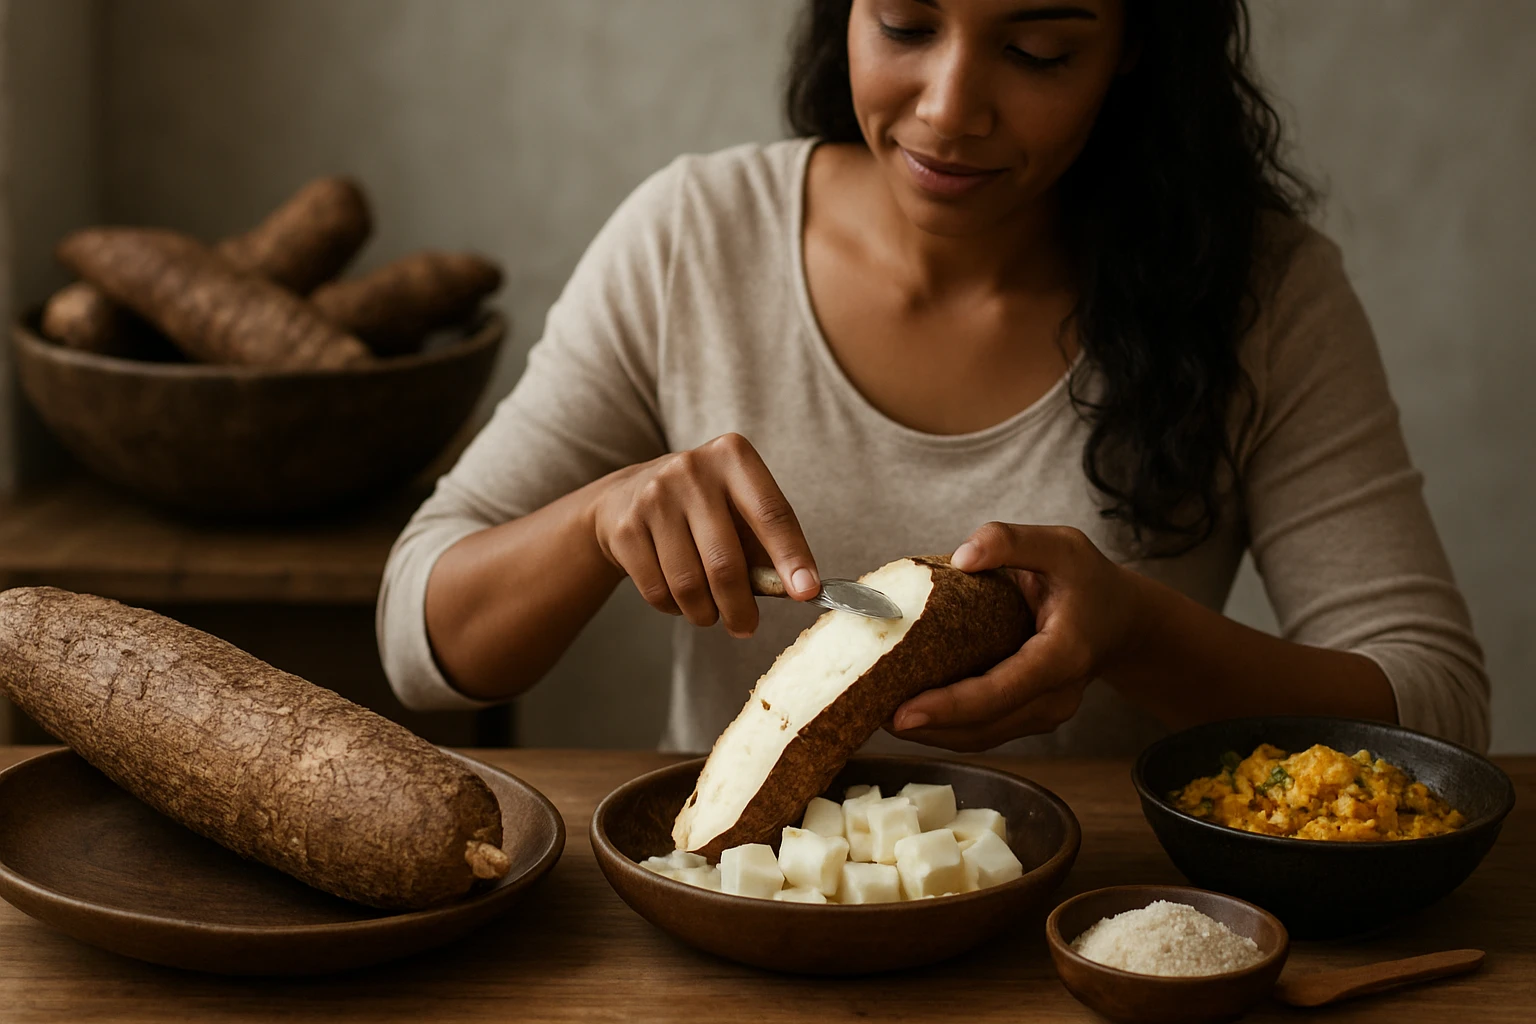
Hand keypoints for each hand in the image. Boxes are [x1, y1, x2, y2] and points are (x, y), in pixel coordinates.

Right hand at [589, 433, 819, 636]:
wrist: (625, 496)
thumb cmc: (702, 509)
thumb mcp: (738, 510)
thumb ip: (767, 546)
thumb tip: (800, 590)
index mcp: (733, 457)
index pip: (771, 513)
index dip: (791, 557)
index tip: (806, 592)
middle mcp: (692, 470)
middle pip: (725, 561)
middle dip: (740, 608)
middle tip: (747, 628)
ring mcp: (654, 497)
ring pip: (688, 584)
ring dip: (705, 613)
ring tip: (710, 613)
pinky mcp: (626, 527)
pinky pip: (658, 591)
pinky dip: (674, 608)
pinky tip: (679, 598)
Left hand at [889, 522, 1147, 751]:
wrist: (1122, 620)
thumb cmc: (1088, 581)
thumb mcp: (1062, 545)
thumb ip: (1013, 541)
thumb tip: (962, 555)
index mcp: (1064, 655)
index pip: (1002, 691)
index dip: (951, 706)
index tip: (903, 713)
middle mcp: (1057, 696)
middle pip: (985, 726)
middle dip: (928, 727)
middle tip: (871, 713)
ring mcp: (1045, 713)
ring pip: (982, 736)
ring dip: (931, 733)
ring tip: (878, 714)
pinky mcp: (1030, 717)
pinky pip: (985, 730)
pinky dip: (946, 726)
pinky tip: (908, 710)